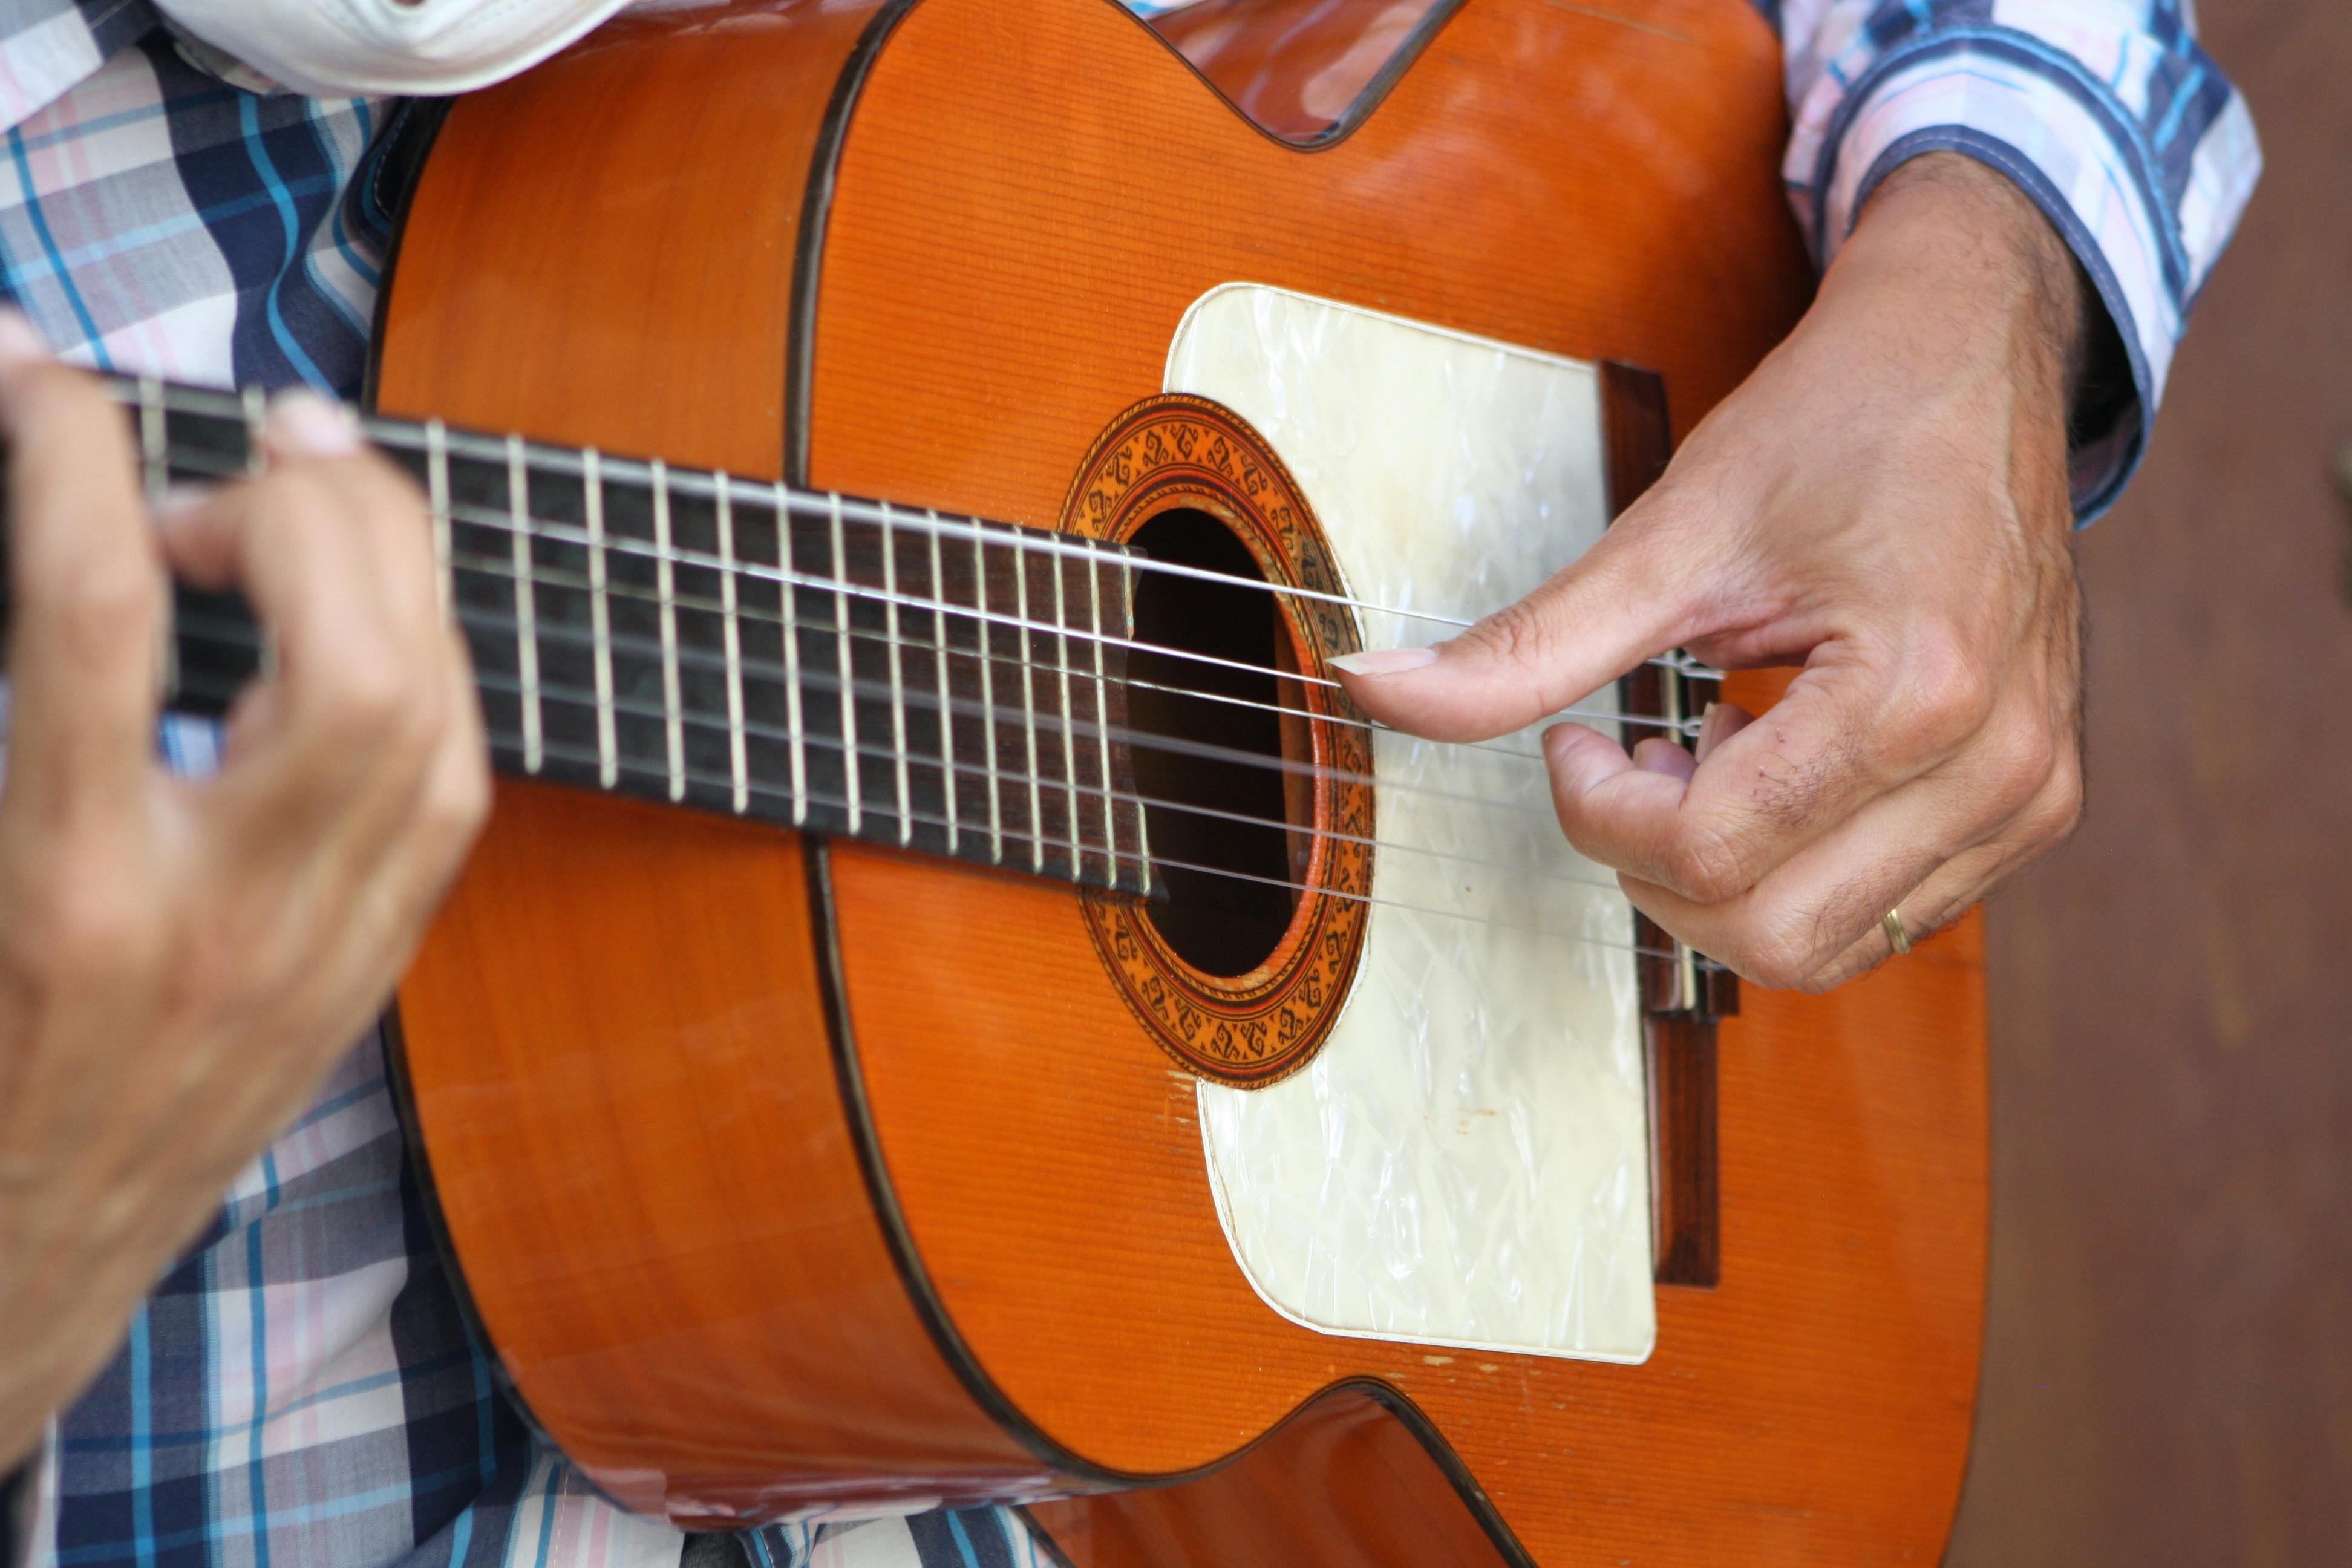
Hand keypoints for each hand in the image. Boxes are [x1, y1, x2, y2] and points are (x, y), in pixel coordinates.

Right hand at [0, 320, 488, 1468]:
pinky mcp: (370, 967)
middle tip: (222, 455)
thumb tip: (51, 531)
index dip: (72, 450)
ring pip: (435, 716)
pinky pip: (451, 785)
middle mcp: (220, 919)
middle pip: (345, 662)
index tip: (33, 369)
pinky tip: (358, 617)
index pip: (93, 612)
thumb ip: (14, 689)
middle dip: (300, 513)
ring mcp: (320, 949)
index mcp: (61, 889)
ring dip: (388, 569)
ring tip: (301, 496)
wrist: (16, 1257)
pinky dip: (422, 665)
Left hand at [1334, 154, 2087, 991]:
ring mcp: (2029, 798)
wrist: (1974, 358)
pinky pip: (1887, 914)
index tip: (1575, 740)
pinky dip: (1799, 870)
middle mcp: (1995, 766)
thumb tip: (1372, 689)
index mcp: (1915, 690)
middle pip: (1769, 935)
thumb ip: (1526, 645)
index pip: (1707, 852)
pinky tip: (1776, 762)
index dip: (1599, 812)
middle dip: (1657, 867)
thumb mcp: (1668, 532)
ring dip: (1730, 877)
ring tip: (1710, 752)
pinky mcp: (2035, 809)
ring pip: (1828, 949)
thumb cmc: (1839, 424)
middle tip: (1633, 761)